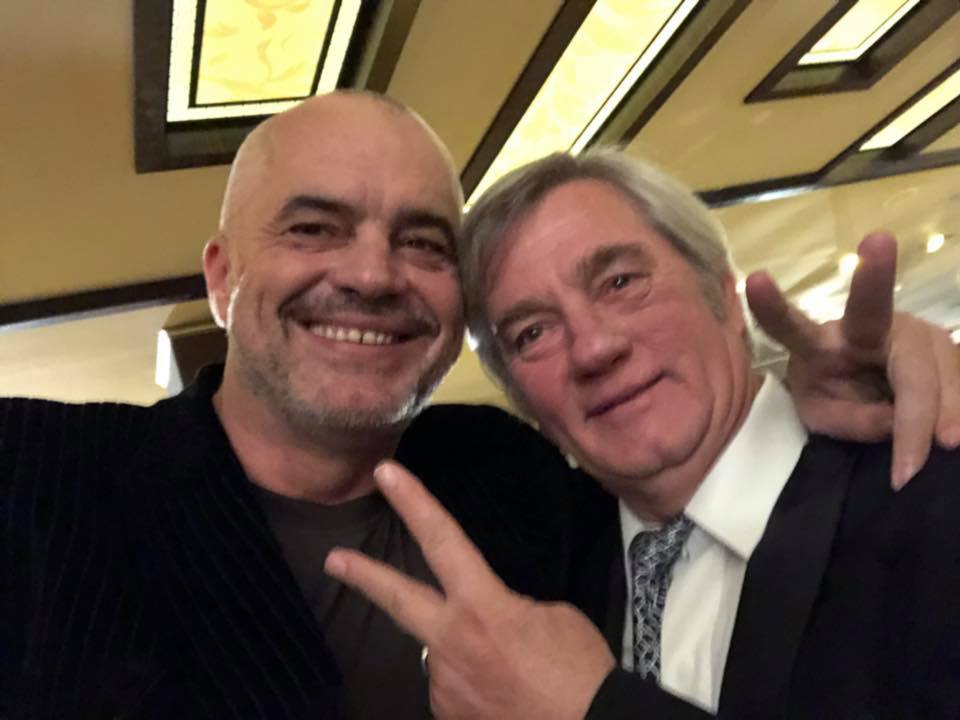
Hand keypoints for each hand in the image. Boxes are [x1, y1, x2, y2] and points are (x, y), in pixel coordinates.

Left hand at [324, 461, 615, 719]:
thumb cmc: (581, 669)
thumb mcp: (554, 617)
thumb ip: (508, 610)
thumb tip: (487, 625)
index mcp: (482, 606)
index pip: (442, 540)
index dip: (414, 502)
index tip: (386, 474)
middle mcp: (450, 643)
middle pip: (398, 600)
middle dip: (364, 576)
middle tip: (334, 560)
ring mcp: (444, 686)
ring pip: (442, 655)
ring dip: (463, 655)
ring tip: (508, 673)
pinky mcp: (448, 717)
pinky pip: (454, 690)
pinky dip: (473, 686)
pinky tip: (502, 696)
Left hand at [747, 232, 959, 488]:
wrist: (871, 383)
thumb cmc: (833, 394)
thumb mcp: (825, 418)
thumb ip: (852, 421)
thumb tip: (899, 422)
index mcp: (819, 343)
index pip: (792, 325)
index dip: (772, 306)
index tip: (754, 280)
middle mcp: (864, 325)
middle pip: (875, 315)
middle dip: (875, 289)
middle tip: (926, 424)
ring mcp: (910, 328)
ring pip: (930, 361)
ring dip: (941, 408)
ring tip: (943, 445)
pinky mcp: (945, 342)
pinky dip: (957, 410)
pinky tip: (954, 433)